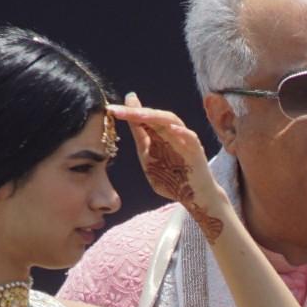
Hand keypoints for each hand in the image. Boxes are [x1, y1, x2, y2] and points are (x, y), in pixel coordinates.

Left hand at [110, 96, 224, 239]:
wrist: (192, 197)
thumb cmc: (171, 178)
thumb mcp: (148, 157)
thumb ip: (139, 137)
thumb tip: (126, 117)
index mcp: (159, 134)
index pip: (143, 118)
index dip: (128, 112)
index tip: (110, 109)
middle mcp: (172, 132)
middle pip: (154, 116)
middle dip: (135, 112)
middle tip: (117, 110)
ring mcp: (185, 140)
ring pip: (171, 121)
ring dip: (154, 116)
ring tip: (138, 114)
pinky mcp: (197, 151)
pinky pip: (190, 138)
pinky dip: (181, 132)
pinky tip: (171, 129)